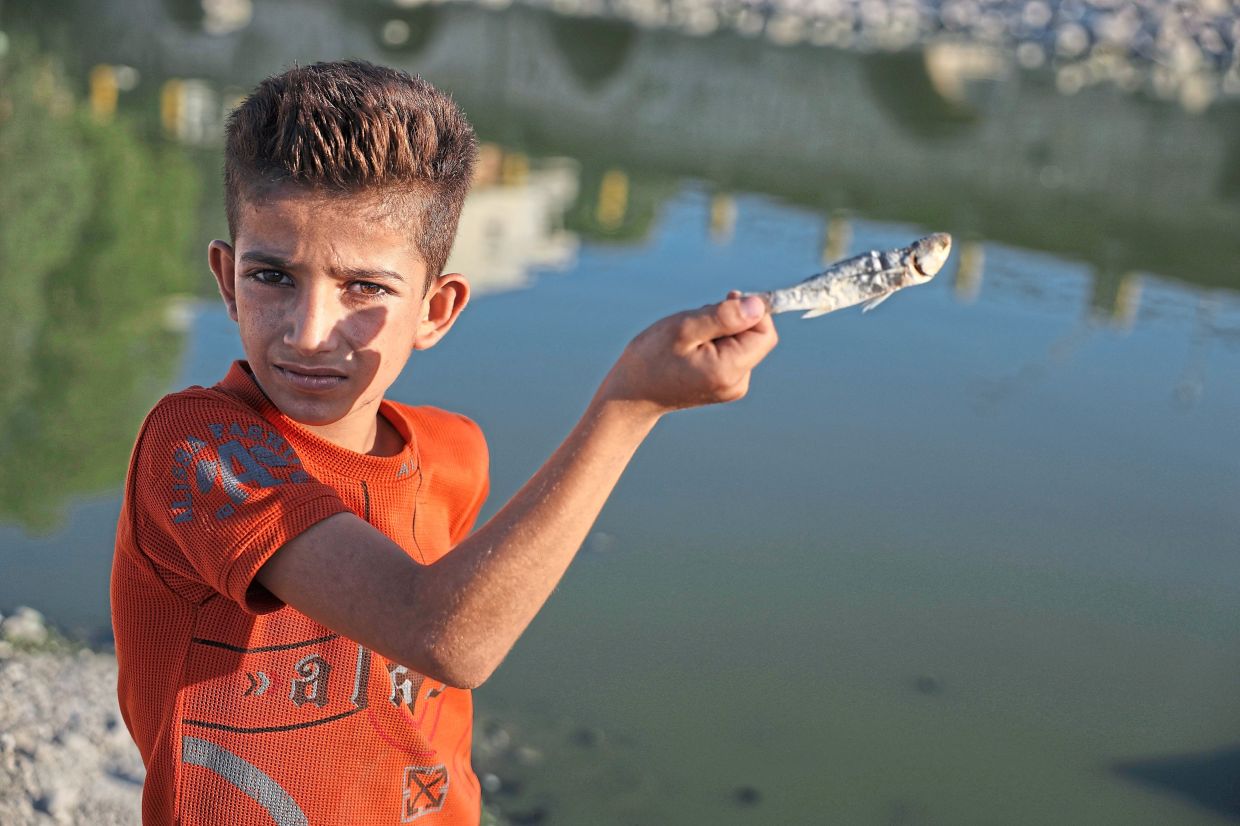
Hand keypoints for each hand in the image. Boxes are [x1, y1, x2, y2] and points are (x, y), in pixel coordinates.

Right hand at [598, 291, 777, 415]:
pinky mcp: (724, 385)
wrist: (632, 393)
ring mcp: (731, 387)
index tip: (726, 300)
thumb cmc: (651, 358)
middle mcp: (736, 383)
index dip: (751, 311)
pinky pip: (732, 353)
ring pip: (743, 343)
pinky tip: (692, 347)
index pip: (764, 332)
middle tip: (698, 321)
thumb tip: (758, 305)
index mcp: (728, 370)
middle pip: (755, 337)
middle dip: (732, 320)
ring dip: (721, 330)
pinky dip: (716, 342)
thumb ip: (725, 316)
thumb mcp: (684, 328)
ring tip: (690, 336)